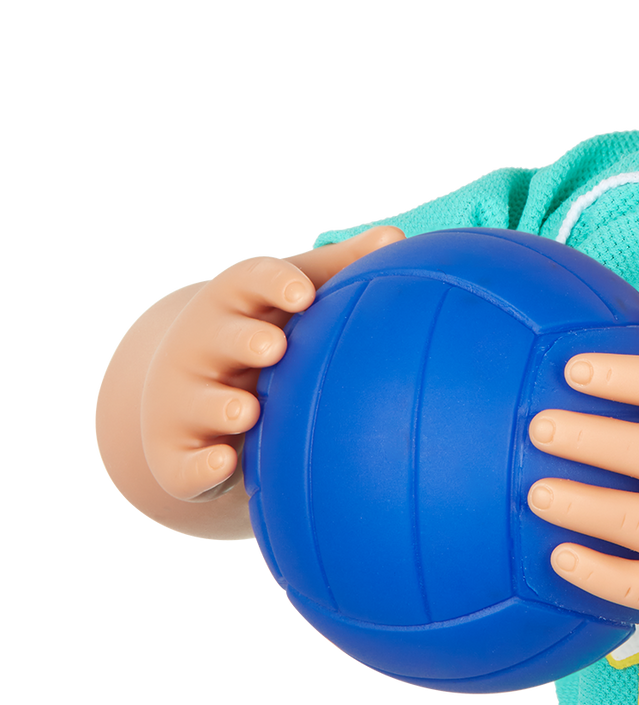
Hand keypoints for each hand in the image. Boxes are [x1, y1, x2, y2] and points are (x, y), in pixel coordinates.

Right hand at [139, 225, 405, 500]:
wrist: (183, 390)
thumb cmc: (259, 326)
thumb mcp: (292, 291)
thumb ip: (342, 264)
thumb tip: (397, 238)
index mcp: (234, 300)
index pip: (249, 280)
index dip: (274, 284)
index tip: (304, 293)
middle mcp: (202, 345)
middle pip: (220, 337)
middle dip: (244, 340)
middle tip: (275, 347)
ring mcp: (184, 399)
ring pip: (199, 401)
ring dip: (222, 406)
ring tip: (249, 411)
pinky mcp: (175, 452)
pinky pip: (183, 462)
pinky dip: (202, 466)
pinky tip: (225, 464)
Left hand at [525, 286, 638, 628]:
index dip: (609, 375)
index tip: (572, 371)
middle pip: (629, 450)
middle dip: (576, 436)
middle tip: (537, 427)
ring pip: (621, 518)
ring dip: (570, 502)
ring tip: (535, 488)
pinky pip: (633, 584)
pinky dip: (591, 572)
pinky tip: (559, 554)